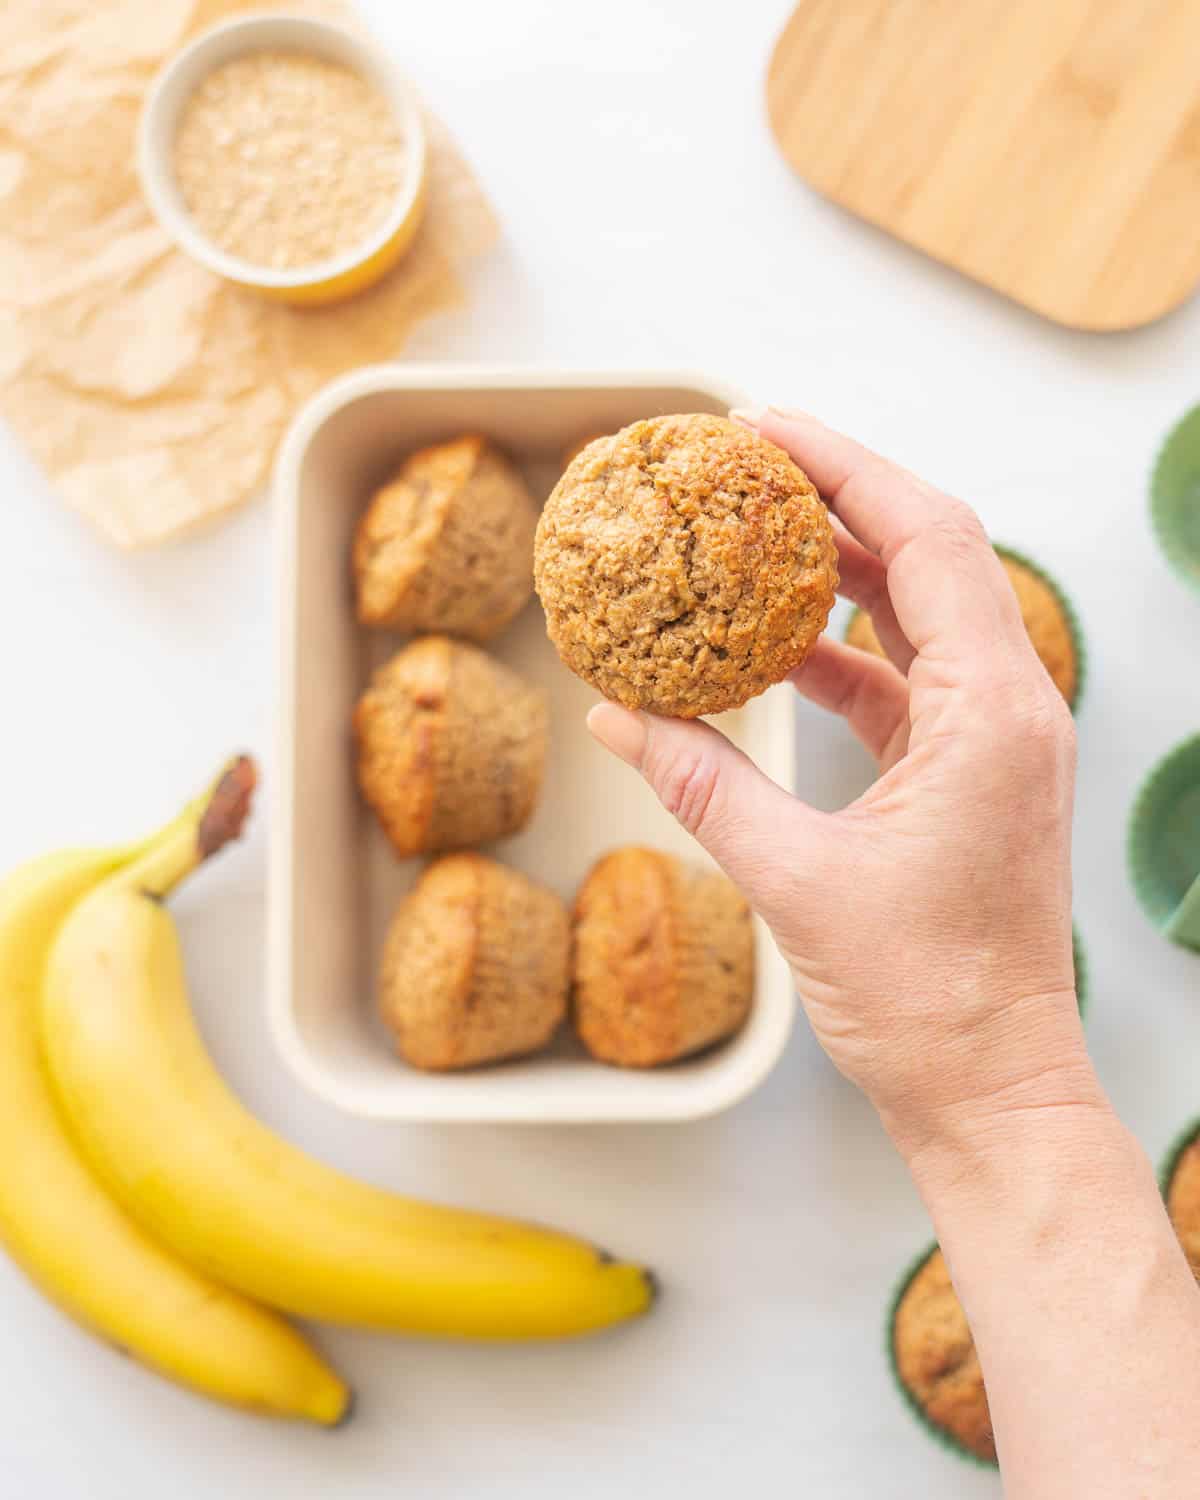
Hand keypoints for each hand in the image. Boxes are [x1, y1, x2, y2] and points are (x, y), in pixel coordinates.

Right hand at [587, 407, 1086, 1152]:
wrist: (990, 1087)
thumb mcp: (793, 880)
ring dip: (838, 572)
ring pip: (918, 614)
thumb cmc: (924, 999)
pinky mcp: (967, 775)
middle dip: (839, 498)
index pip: (927, 539)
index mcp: (991, 713)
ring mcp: (994, 741)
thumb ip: (700, 785)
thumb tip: (615, 715)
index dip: (847, 467)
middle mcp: (1010, 709)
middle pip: (930, 555)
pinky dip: (840, 653)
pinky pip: (905, 680)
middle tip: (746, 464)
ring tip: (750, 540)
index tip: (764, 429)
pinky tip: (770, 651)